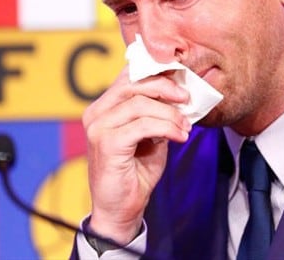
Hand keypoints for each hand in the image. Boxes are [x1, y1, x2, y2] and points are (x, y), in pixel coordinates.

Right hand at [83, 67, 190, 243]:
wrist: (121, 211)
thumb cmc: (135, 173)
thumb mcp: (150, 136)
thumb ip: (156, 113)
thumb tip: (179, 94)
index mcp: (103, 108)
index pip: (128, 77)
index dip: (156, 72)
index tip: (181, 79)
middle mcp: (96, 113)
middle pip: (133, 84)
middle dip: (165, 87)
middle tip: (187, 98)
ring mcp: (98, 127)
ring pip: (139, 104)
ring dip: (169, 113)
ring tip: (185, 125)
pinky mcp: (107, 143)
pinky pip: (142, 125)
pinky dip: (166, 127)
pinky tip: (180, 136)